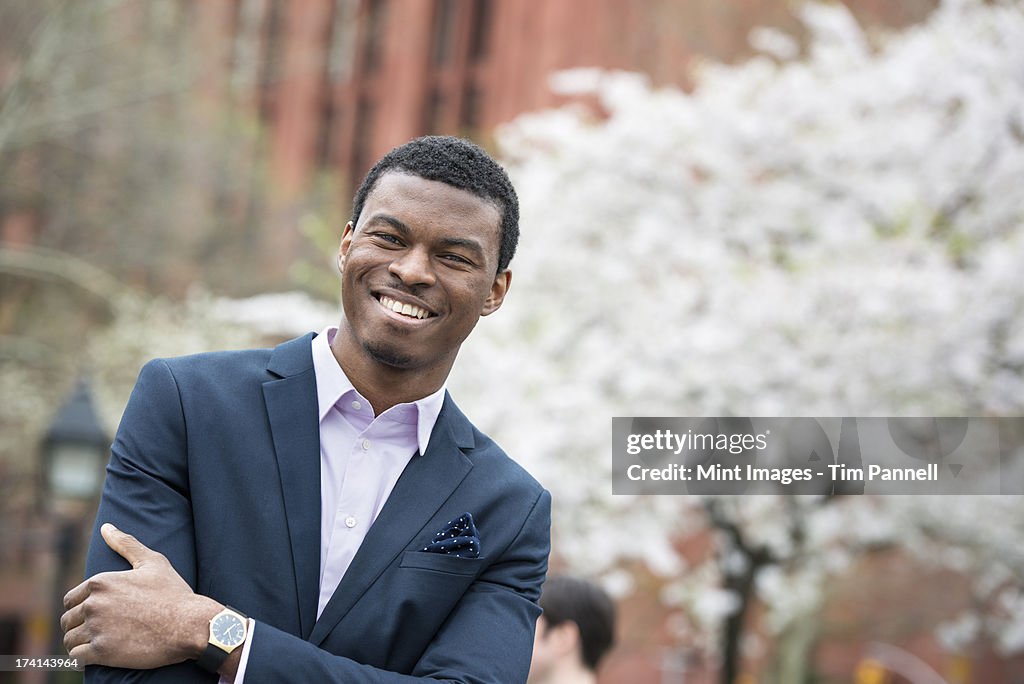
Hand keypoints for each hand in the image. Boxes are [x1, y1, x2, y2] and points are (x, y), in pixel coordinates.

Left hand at [61, 523, 220, 668]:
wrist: (189, 624)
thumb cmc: (173, 592)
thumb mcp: (152, 562)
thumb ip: (126, 544)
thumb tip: (106, 527)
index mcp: (100, 582)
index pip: (70, 599)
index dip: (82, 607)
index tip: (97, 614)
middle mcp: (94, 604)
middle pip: (68, 620)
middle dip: (80, 626)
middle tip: (101, 630)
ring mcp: (97, 628)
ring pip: (70, 639)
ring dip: (80, 642)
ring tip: (99, 642)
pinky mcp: (102, 651)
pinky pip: (77, 657)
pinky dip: (85, 657)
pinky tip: (101, 653)